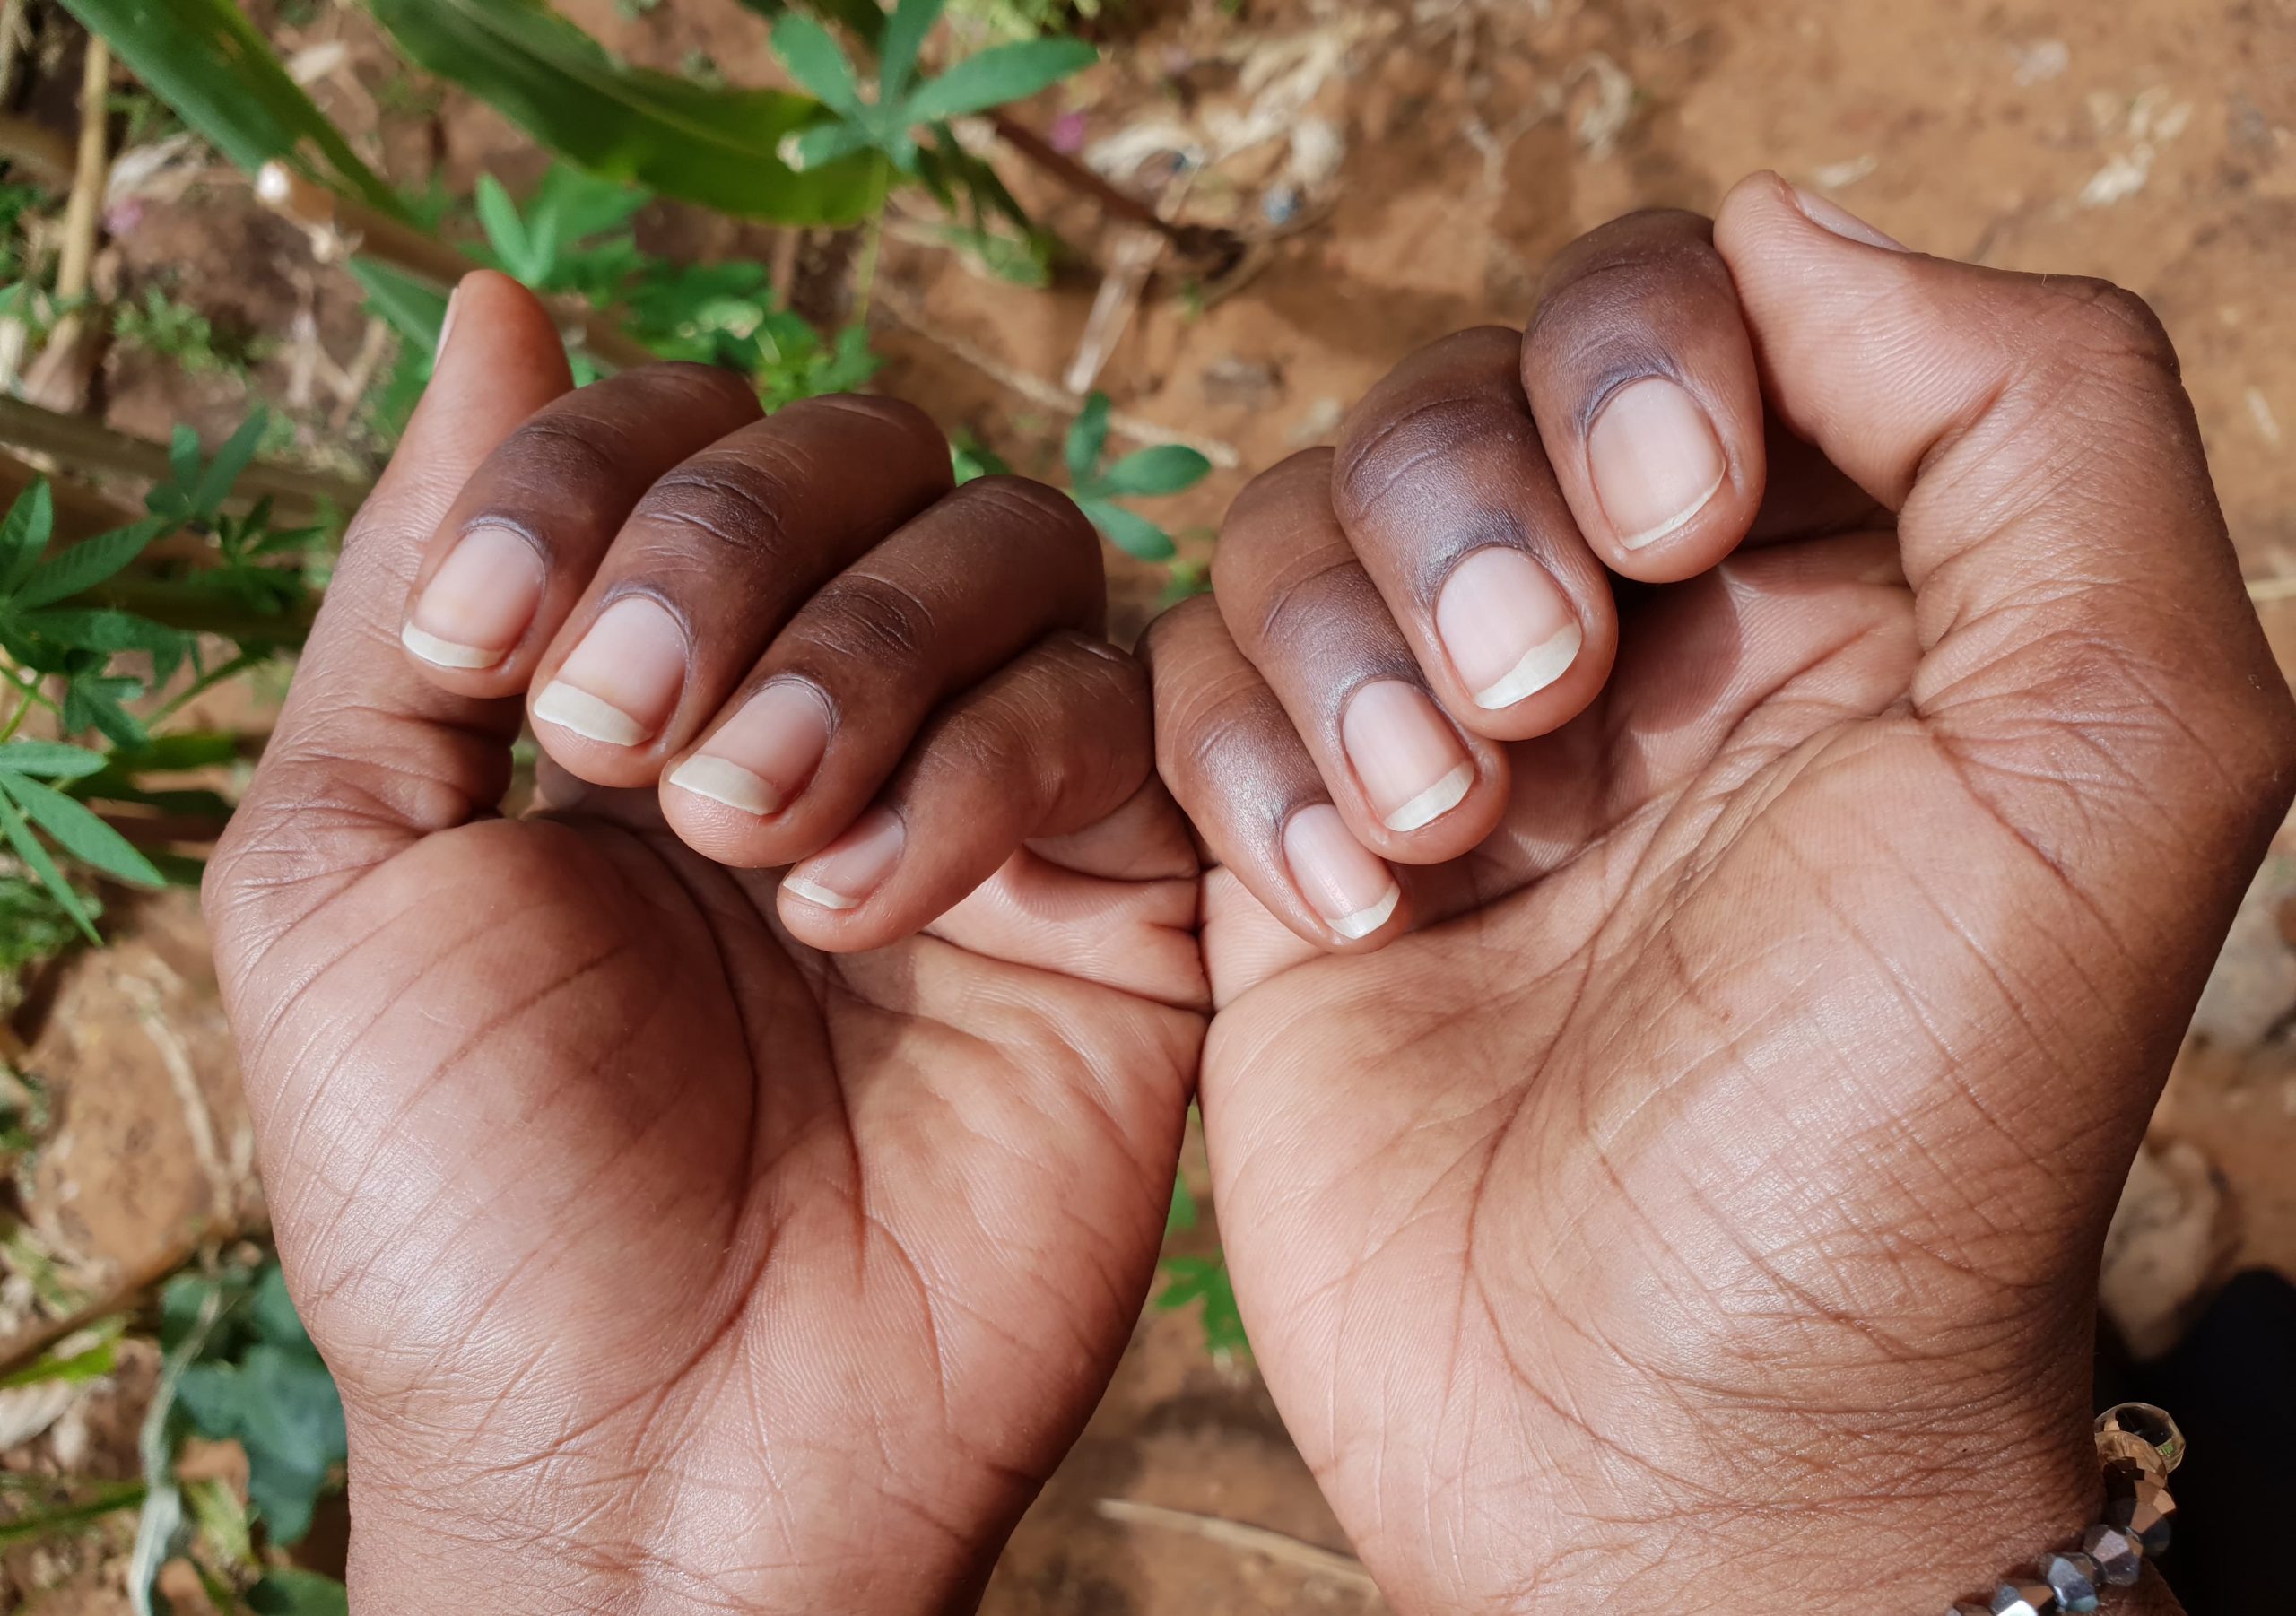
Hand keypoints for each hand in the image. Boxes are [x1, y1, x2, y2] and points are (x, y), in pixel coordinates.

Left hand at [205, 274, 1204, 1612]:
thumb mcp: (347, 867)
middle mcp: (829, 710)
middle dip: (734, 551)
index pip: (680, 430)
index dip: (598, 478)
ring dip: (867, 647)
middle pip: (865, 446)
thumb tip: (495, 304)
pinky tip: (873, 908)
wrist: (654, 1463)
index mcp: (642, 689)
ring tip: (755, 836)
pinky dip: (998, 762)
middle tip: (633, 745)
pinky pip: (1124, 709)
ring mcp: (988, 799)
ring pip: (1016, 542)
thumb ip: (412, 586)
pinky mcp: (1126, 904)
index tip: (497, 661)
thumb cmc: (467, 1199)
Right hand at [1146, 175, 2291, 1609]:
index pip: (1695, 308)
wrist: (1672, 1448)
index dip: (1645, 359)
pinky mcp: (1285, 852)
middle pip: (1466, 393)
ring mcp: (1444, 747)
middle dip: (1475, 516)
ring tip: (1448, 846)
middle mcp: (1637, 650)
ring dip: (1352, 653)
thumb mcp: (2111, 750)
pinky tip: (1350, 918)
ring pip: (1305, 520)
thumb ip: (2036, 421)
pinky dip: (1246, 763)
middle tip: (1542, 717)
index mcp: (1836, 591)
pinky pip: (1188, 680)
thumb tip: (1781, 235)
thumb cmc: (1903, 1132)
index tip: (1673, 525)